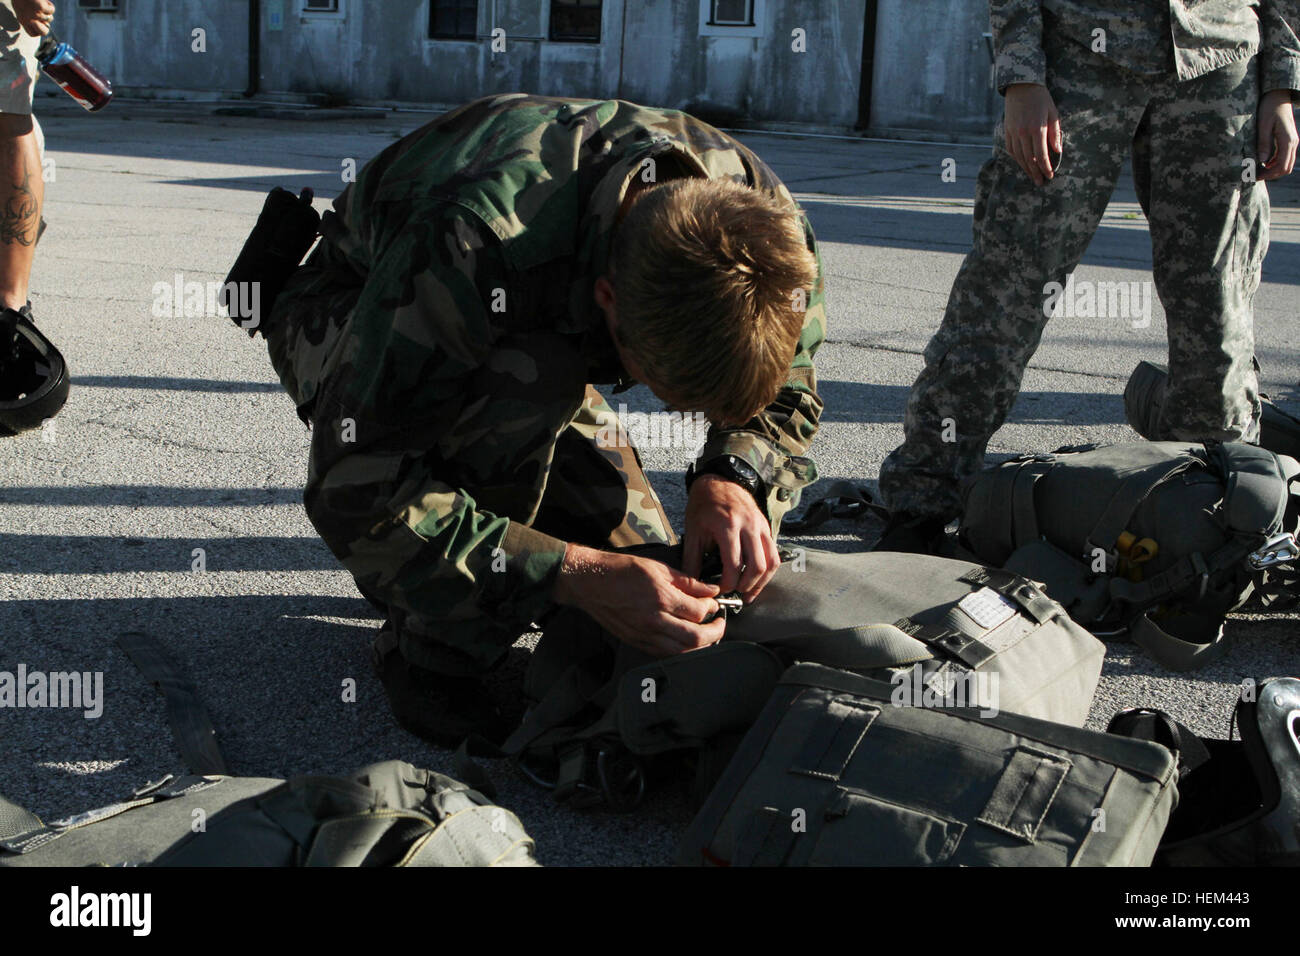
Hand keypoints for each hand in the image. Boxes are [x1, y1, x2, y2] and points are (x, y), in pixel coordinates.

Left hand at [13, 0, 54, 37]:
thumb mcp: (20, 9)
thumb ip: (28, 17)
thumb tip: (40, 23)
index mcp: (22, 20)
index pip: (32, 33)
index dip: (38, 31)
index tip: (39, 24)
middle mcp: (29, 20)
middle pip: (44, 32)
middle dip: (46, 27)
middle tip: (44, 19)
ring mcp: (36, 14)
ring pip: (50, 19)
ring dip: (47, 12)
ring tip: (41, 4)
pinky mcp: (41, 7)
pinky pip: (51, 10)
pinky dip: (49, 5)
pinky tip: (44, 1)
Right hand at [552, 543, 723, 656]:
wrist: (590, 582)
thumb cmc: (621, 571)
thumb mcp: (658, 568)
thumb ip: (687, 582)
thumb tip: (709, 590)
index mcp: (661, 597)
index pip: (699, 611)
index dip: (712, 607)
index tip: (714, 602)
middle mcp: (654, 620)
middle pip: (696, 638)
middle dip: (715, 632)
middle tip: (719, 624)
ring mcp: (644, 635)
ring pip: (682, 651)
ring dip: (700, 645)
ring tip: (706, 633)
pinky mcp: (636, 642)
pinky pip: (665, 653)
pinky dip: (680, 649)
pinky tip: (685, 639)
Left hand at [682, 473, 779, 603]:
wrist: (719, 481)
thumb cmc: (703, 505)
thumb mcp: (693, 531)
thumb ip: (692, 559)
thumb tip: (692, 584)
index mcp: (727, 526)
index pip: (734, 564)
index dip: (728, 583)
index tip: (720, 590)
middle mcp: (748, 526)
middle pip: (757, 566)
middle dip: (747, 586)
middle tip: (736, 594)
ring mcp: (760, 526)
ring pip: (771, 561)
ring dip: (762, 581)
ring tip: (749, 593)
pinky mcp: (766, 527)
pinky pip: (773, 553)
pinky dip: (767, 569)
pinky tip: (756, 579)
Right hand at [1004, 83, 1061, 185]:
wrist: (1021, 86)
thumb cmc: (1041, 98)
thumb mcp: (1053, 113)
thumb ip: (1055, 133)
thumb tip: (1058, 151)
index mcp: (1037, 128)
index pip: (1041, 155)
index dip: (1046, 167)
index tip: (1050, 175)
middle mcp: (1023, 133)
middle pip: (1029, 159)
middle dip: (1035, 172)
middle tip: (1040, 182)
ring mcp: (1013, 133)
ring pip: (1019, 156)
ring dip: (1026, 168)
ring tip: (1032, 176)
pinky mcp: (1007, 131)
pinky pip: (1011, 149)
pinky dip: (1017, 159)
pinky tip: (1022, 164)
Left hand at [1258, 90, 1297, 181]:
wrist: (1278, 96)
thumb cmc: (1269, 108)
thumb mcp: (1263, 125)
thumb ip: (1263, 142)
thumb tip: (1261, 160)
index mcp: (1287, 140)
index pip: (1282, 166)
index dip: (1269, 175)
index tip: (1255, 177)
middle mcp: (1292, 142)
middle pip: (1286, 167)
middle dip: (1271, 175)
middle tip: (1255, 177)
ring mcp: (1292, 141)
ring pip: (1286, 163)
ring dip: (1273, 170)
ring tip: (1257, 171)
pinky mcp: (1288, 139)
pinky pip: (1284, 156)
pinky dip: (1274, 163)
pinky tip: (1263, 163)